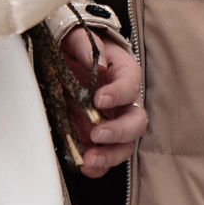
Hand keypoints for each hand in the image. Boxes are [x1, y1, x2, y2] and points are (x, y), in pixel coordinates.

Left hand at [61, 28, 145, 177]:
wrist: (67, 57)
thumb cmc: (79, 47)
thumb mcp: (79, 37)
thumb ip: (86, 45)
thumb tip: (97, 63)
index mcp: (124, 73)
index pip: (130, 85)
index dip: (118, 94)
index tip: (99, 99)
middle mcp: (124, 102)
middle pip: (136, 122)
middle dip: (118, 131)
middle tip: (97, 133)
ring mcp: (113, 123)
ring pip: (125, 145)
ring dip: (110, 155)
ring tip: (90, 159)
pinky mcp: (98, 138)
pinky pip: (105, 156)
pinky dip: (98, 166)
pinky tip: (86, 167)